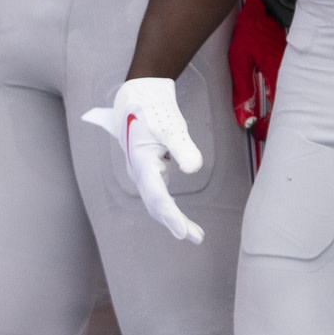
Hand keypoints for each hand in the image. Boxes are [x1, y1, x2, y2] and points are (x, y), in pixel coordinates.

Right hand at [82, 77, 206, 243]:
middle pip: (157, 205)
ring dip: (172, 217)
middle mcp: (139, 173)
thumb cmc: (154, 110)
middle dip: (176, 223)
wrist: (136, 97)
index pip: (159, 197)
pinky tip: (179, 216)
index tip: (185, 233)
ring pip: (156, 201)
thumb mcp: (171, 128)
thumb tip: (194, 170)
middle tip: (197, 237)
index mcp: (142, 165)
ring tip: (194, 232)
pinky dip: (169, 206)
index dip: (173, 217)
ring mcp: (142, 172)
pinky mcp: (147, 168)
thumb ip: (183, 148)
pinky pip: (158, 193)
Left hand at [228, 0, 285, 143]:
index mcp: (278, 74)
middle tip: (263, 128)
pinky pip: (295, 83)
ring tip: (267, 117)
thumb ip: (242, 91)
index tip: (258, 132)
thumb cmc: (253, 28)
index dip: (269, 128)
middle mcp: (292, 72)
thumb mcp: (240, 60)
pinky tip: (275, 96)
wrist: (268, 2)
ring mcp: (297, 65)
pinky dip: (287, 94)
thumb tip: (244, 119)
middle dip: (278, 122)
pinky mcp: (296, 59)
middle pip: (291, 107)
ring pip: (294, 95)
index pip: (279, 112)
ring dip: (282, 109)